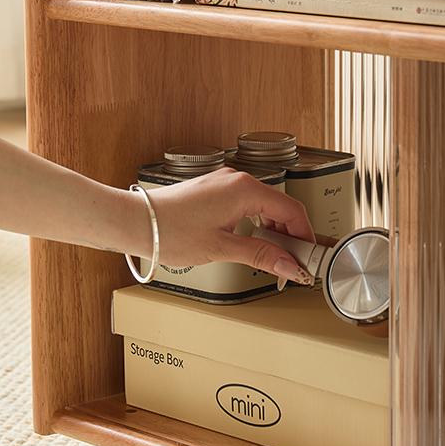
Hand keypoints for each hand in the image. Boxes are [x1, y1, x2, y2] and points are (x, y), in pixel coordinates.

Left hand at [141, 167, 314, 285]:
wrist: (135, 222)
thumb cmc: (169, 231)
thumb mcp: (221, 248)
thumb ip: (260, 255)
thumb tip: (289, 265)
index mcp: (244, 189)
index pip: (292, 209)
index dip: (305, 235)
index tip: (309, 257)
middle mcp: (236, 180)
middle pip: (279, 205)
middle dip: (290, 234)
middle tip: (294, 261)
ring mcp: (223, 183)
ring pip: (263, 204)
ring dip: (273, 228)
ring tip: (273, 255)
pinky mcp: (213, 190)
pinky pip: (246, 203)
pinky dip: (256, 221)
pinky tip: (252, 240)